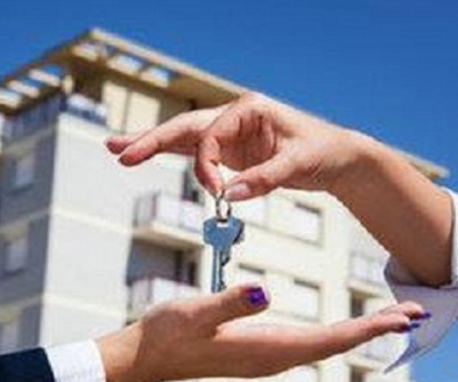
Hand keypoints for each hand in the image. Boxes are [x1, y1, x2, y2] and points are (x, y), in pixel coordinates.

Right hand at [97, 284, 427, 381]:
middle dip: (375, 328)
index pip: (328, 339)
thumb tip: (264, 292)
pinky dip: (335, 333)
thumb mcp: (195, 313)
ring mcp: (266, 355)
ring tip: (390, 318)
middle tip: (414, 312)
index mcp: (265, 349)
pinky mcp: (258, 350)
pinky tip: (341, 327)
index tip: (402, 316)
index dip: (367, 328)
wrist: (145, 357)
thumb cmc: (166, 334)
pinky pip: (308, 343)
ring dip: (359, 331)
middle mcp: (272, 356)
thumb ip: (230, 304)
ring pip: (325, 344)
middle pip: (336, 343)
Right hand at [106, 92, 372, 200]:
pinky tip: (146, 156)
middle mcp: (234, 117)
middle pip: (185, 127)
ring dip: (152, 145)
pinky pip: (195, 153)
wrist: (339, 158)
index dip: (206, 166)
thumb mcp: (298, 164)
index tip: (216, 193)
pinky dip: (172, 156)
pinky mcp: (232, 151)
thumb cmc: (324, 152)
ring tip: (118, 150)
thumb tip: (228, 196)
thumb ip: (263, 178)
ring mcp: (230, 133)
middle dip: (151, 140)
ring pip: (184, 138)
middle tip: (118, 150)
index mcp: (249, 108)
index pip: (211, 135)